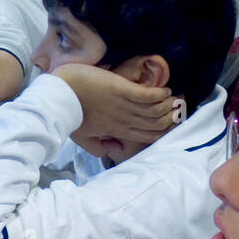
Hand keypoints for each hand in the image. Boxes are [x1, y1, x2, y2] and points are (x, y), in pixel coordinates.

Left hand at [50, 63, 175, 143]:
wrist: (60, 95)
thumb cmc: (69, 114)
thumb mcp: (82, 138)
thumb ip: (99, 147)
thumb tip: (114, 149)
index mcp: (118, 132)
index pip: (147, 136)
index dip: (162, 132)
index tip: (171, 124)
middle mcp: (125, 121)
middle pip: (156, 124)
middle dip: (171, 117)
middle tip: (178, 108)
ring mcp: (124, 105)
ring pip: (156, 110)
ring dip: (168, 104)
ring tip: (174, 97)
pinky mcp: (121, 89)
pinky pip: (147, 95)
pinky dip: (159, 93)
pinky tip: (164, 89)